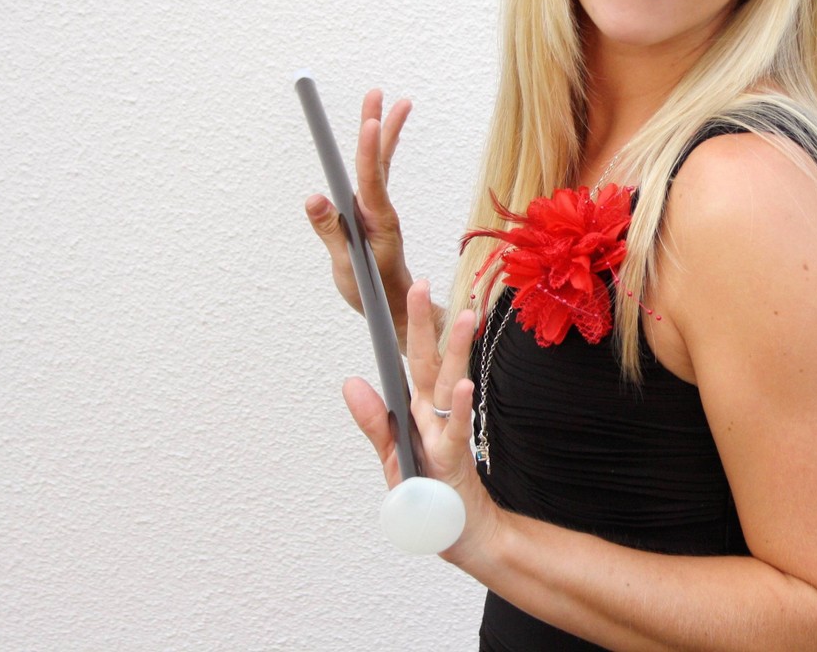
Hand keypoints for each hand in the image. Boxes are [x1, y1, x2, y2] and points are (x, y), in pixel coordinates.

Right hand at [306, 89, 412, 328]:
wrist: (396, 307)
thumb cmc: (373, 290)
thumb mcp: (347, 265)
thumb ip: (331, 230)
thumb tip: (314, 197)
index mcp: (377, 220)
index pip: (370, 178)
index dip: (369, 149)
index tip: (372, 121)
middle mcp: (380, 209)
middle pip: (378, 160)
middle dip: (379, 125)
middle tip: (379, 93)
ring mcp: (377, 210)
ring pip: (378, 166)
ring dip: (382, 133)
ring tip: (387, 104)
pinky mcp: (372, 215)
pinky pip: (373, 179)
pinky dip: (374, 155)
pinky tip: (375, 142)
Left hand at [344, 278, 502, 562]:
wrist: (461, 533)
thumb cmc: (428, 495)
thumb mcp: (392, 456)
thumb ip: (374, 420)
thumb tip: (350, 381)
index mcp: (418, 410)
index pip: (413, 359)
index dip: (410, 325)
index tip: (409, 288)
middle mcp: (434, 415)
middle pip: (429, 361)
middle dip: (426, 322)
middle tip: (424, 283)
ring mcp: (446, 434)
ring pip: (449, 385)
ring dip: (457, 351)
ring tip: (465, 317)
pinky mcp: (453, 461)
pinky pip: (456, 430)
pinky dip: (460, 408)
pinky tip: (465, 385)